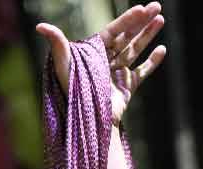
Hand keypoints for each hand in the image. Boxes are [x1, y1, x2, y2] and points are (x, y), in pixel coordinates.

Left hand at [35, 2, 166, 124]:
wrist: (88, 122)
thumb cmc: (72, 94)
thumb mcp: (64, 66)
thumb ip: (57, 44)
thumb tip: (40, 26)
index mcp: (93, 53)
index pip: (113, 31)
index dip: (128, 19)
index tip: (142, 8)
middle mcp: (106, 61)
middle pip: (127, 37)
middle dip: (142, 22)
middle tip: (157, 6)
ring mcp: (118, 74)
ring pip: (136, 50)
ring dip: (148, 35)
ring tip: (161, 19)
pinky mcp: (127, 88)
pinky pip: (142, 72)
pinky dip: (152, 62)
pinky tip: (162, 50)